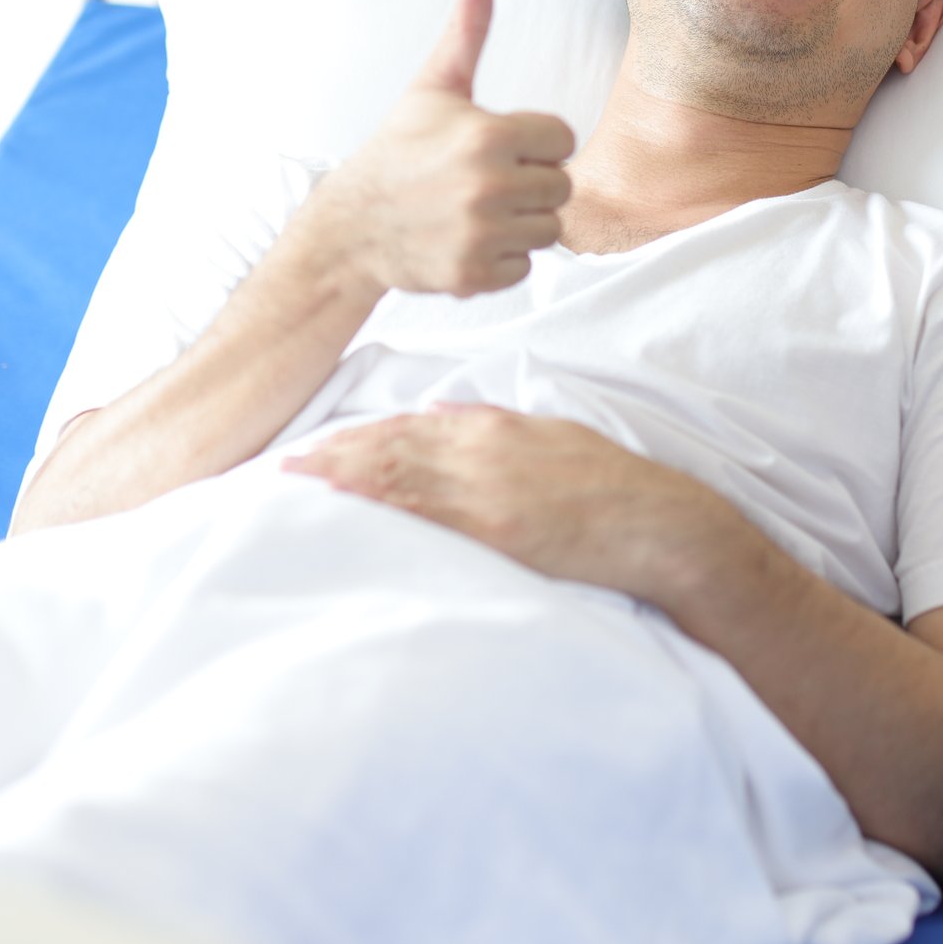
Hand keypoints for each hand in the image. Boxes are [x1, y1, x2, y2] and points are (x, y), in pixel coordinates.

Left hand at [282, 404, 743, 602]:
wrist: (660, 525)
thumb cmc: (611, 489)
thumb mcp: (552, 439)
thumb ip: (494, 428)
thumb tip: (444, 415)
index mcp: (493, 428)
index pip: (408, 428)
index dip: (358, 437)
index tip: (319, 446)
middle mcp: (480, 449)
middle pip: (388, 446)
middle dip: (332, 455)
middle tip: (281, 465)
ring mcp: (485, 488)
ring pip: (395, 474)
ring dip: (339, 477)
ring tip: (292, 484)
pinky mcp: (495, 527)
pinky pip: (423, 513)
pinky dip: (376, 504)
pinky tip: (341, 505)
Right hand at [305, 0, 574, 296]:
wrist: (350, 226)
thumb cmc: (399, 150)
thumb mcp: (434, 86)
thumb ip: (468, 27)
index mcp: (488, 134)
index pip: (561, 139)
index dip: (534, 142)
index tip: (497, 147)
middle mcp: (489, 185)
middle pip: (560, 186)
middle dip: (529, 184)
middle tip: (482, 182)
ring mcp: (481, 234)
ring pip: (548, 229)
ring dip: (519, 223)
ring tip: (475, 210)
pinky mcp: (474, 275)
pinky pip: (524, 267)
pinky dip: (501, 260)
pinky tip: (466, 240)